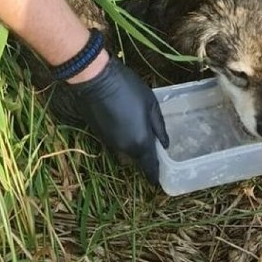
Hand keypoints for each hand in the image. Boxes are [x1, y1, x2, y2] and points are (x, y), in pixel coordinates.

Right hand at [67, 58, 169, 183]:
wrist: (95, 80)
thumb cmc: (128, 89)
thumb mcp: (151, 104)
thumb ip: (159, 127)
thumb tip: (165, 144)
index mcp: (140, 142)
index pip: (149, 166)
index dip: (155, 175)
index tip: (158, 181)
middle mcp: (124, 148)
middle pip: (137, 160)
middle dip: (145, 159)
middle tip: (153, 150)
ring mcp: (110, 142)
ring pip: (125, 153)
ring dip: (133, 148)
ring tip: (140, 135)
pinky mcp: (100, 135)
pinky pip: (115, 144)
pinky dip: (122, 140)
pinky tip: (126, 125)